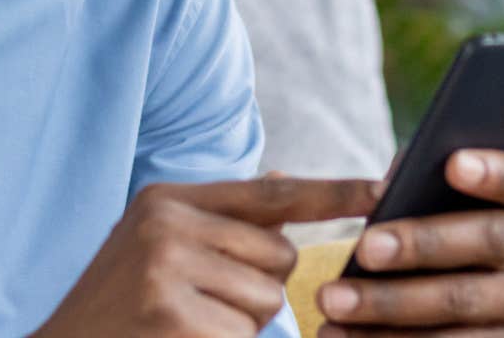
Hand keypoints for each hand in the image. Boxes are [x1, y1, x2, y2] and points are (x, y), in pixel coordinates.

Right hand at [32, 173, 382, 337]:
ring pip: (266, 300)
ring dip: (240, 323)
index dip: (332, 192)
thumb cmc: (120, 303)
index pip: (269, 193)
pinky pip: (244, 335)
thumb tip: (285, 182)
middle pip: (279, 255)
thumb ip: (221, 217)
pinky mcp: (174, 316)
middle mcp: (167, 224)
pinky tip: (180, 337)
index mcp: (168, 198)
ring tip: (186, 320)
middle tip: (202, 300)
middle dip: (259, 286)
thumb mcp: (156, 242)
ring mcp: (167, 270)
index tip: (383, 189)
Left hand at [315, 149, 503, 335]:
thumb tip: (388, 189)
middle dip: (423, 243)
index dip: (501, 170)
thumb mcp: (438, 194)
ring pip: (462, 304)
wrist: (452, 289)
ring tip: (333, 300)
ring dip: (390, 304)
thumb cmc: (436, 220)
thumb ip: (424, 179)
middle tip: (365, 248)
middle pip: (491, 240)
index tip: (453, 163)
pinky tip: (344, 335)